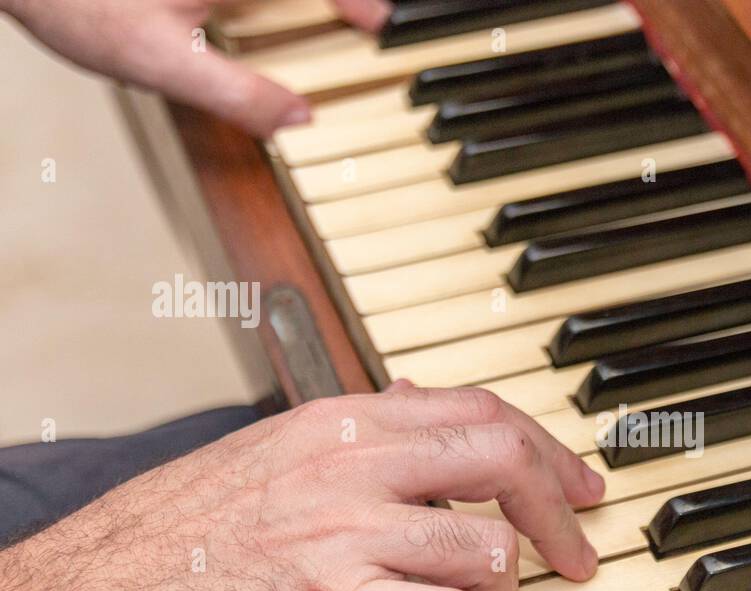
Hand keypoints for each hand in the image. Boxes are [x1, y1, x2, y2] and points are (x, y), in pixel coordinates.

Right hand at [0, 386, 603, 590]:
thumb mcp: (278, 447)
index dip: (546, 448)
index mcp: (345, 421)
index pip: (481, 410)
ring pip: (488, 550)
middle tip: (576, 554)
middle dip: (558, 511)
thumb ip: (359, 431)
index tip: (575, 483)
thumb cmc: (191, 528)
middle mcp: (354, 464)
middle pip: (502, 460)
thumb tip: (424, 404)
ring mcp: (347, 533)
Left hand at [1, 0, 392, 136]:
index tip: (375, 24)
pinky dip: (253, 7)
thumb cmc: (75, 1)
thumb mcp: (163, 64)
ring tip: (306, 15)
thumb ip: (239, 93)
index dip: (356, 2)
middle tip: (354, 15)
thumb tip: (296, 119)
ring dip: (286, 5)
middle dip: (330, 0)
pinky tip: (241, 18)